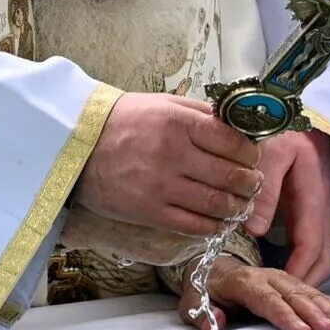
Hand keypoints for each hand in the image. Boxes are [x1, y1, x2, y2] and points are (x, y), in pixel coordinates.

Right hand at [76, 93, 261, 238]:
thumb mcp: (164, 103)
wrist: (76, 144)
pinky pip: (193, 225)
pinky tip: (220, 222)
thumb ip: (200, 114)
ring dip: (237, 207)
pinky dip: (213, 226)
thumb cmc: (123, 121)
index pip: (233, 142)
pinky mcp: (149, 211)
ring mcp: (161, 186)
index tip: (252, 158)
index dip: (251, 154)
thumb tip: (237, 126)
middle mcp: (174, 154)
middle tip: (253, 184)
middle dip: (250, 183)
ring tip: (241, 205)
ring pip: (217, 203)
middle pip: (231, 175)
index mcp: (180, 123)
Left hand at [176, 256, 329, 329]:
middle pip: (294, 294)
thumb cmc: (204, 289)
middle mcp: (267, 276)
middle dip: (314, 313)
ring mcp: (282, 277)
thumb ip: (202, 315)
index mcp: (243, 281)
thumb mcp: (192, 302)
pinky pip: (315, 291)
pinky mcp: (293, 281)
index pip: (266, 299)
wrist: (212, 267)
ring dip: (329, 308)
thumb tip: (217, 324)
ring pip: (309, 291)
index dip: (284, 314)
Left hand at [246, 129, 329, 285]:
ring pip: (322, 257)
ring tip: (281, 296)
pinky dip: (305, 265)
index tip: (279, 293)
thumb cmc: (288, 132)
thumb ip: (266, 192)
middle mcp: (324, 212)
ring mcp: (323, 214)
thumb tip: (255, 230)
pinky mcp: (315, 213)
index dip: (298, 275)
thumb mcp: (273, 153)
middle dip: (307, 287)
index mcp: (314, 201)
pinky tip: (283, 273)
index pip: (311, 248)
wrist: (307, 117)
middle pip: (323, 261)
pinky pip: (315, 247)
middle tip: (280, 305)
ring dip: (307, 278)